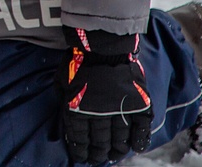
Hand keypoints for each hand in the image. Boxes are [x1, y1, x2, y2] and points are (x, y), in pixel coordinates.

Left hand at [56, 27, 151, 163]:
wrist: (103, 46)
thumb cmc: (77, 62)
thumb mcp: (60, 83)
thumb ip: (64, 103)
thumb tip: (66, 124)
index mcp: (77, 110)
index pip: (79, 138)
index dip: (81, 151)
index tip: (82, 158)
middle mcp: (99, 115)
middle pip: (99, 142)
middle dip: (98, 153)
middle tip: (98, 159)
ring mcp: (120, 110)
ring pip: (119, 139)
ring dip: (117, 150)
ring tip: (114, 156)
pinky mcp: (139, 105)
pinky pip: (141, 128)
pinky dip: (139, 140)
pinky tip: (136, 147)